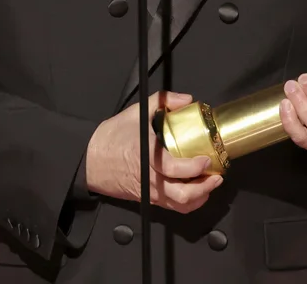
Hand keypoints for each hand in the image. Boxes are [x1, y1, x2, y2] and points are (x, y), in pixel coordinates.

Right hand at [84, 91, 223, 213]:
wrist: (90, 160)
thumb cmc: (111, 138)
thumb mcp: (136, 112)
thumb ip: (163, 101)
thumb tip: (186, 99)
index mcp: (147, 157)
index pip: (175, 169)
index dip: (194, 167)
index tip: (207, 159)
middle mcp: (150, 180)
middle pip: (183, 195)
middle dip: (204, 187)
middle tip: (216, 175)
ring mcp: (150, 193)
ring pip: (180, 205)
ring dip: (200, 196)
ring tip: (210, 183)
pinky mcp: (149, 200)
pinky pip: (173, 207)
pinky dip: (189, 202)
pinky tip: (196, 192)